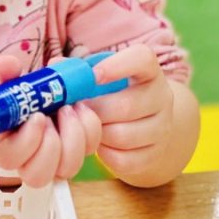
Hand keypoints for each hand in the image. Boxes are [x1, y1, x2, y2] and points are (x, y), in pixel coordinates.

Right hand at [0, 55, 101, 187]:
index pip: (10, 159)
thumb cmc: (6, 89)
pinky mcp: (75, 149)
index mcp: (4, 145)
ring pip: (68, 168)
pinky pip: (89, 149)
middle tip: (56, 114)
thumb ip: (0, 71)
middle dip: (52, 146)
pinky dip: (90, 128)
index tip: (38, 116)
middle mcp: (27, 160)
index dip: (27, 142)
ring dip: (74, 136)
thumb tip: (9, 64)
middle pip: (39, 176)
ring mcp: (53, 158)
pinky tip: (80, 107)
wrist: (26, 90)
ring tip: (69, 108)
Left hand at [86, 44, 174, 178]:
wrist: (144, 122)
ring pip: (123, 136)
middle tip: (76, 110)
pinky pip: (124, 160)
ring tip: (87, 127)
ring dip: (97, 134)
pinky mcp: (156, 155)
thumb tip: (55, 67)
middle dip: (94, 110)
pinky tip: (100, 144)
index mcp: (148, 70)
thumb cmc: (113, 91)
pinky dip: (105, 155)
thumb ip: (77, 69)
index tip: (93, 75)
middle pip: (126, 106)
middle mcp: (162, 97)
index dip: (117, 66)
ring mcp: (162, 128)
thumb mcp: (101, 74)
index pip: (142, 59)